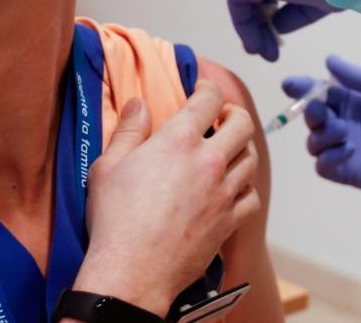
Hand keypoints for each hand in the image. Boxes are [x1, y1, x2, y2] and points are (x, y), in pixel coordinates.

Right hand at [74, 82, 259, 315]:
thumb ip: (128, 130)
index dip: (208, 89)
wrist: (133, 272)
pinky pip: (252, 196)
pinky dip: (246, 187)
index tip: (203, 91)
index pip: (209, 100)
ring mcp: (223, 192)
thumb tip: (139, 104)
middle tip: (222, 116)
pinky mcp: (229, 221)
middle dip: (234, 114)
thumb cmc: (116, 221)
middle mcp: (209, 161)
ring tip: (228, 149)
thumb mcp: (108, 167)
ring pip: (250, 158)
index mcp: (179, 141)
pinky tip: (232, 188)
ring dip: (241, 149)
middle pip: (242, 124)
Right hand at [284, 56, 360, 196]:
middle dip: (310, 111)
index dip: (303, 87)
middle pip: (312, 118)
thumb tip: (327, 59)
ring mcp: (346, 150)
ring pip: (314, 142)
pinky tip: (348, 149)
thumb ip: (360, 77)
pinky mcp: (351, 172)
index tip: (290, 83)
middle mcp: (345, 124)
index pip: (320, 92)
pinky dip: (328, 158)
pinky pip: (324, 167)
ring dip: (320, 134)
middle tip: (320, 108)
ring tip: (343, 130)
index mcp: (353, 101)